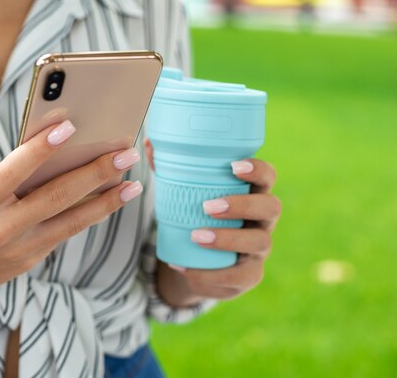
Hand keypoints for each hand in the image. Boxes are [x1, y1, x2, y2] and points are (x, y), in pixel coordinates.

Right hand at [0, 121, 143, 297]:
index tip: (70, 126)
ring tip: (133, 185)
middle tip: (125, 154)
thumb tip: (52, 156)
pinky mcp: (29, 262)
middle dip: (94, 173)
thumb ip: (6, 172)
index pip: (15, 170)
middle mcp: (1, 227)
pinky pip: (64, 233)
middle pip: (56, 197)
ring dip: (106, 202)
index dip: (42, 148)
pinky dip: (88, 215)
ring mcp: (18, 249)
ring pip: (71, 222)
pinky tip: (109, 200)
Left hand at [144, 137, 280, 303]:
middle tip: (207, 206)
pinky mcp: (249, 274)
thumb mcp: (180, 193)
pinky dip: (213, 274)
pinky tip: (189, 269)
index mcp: (251, 192)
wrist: (194, 261)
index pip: (267, 176)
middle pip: (270, 207)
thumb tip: (149, 143)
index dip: (257, 170)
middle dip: (242, 205)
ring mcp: (259, 247)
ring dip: (228, 238)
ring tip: (195, 236)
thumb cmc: (192, 215)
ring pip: (259, 241)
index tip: (233, 167)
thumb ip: (168, 168)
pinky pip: (241, 277)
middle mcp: (262, 219)